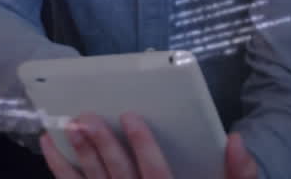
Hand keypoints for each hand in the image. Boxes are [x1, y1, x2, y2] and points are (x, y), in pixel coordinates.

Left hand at [40, 112, 259, 178]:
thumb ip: (240, 176)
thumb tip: (237, 140)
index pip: (156, 176)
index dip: (144, 147)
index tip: (131, 116)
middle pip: (119, 178)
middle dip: (101, 147)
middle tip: (85, 117)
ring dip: (77, 158)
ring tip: (63, 129)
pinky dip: (62, 171)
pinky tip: (50, 148)